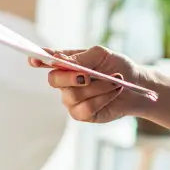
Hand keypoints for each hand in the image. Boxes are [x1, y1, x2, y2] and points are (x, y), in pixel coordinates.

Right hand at [30, 46, 146, 123]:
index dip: (38, 60)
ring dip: (98, 87)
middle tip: (88, 75)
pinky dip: (102, 99)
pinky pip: (85, 109)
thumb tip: (64, 62)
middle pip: (54, 80)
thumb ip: (82, 57)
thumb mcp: (102, 55)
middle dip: (70, 77)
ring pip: (73, 95)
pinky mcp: (81, 114)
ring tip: (115, 81)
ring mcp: (71, 99)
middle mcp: (65, 82)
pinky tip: (114, 91)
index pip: (47, 61)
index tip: (33, 59)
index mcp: (67, 63)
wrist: (136, 85)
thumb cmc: (117, 66)